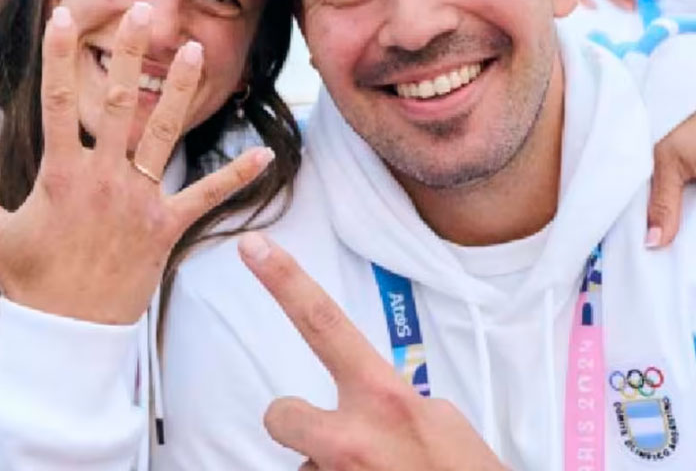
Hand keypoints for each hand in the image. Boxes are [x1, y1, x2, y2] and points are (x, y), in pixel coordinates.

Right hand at [0, 3, 272, 324]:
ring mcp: (139, 202)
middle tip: (144, 9)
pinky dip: (236, 177)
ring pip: (163, 135)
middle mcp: (103, 179)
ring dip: (181, 91)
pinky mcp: (166, 228)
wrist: (69, 335)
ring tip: (198, 49)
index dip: (59, 55)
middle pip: (118, 103)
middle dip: (129, 53)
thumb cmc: (30, 281)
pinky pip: (206, 198)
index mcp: (61, 175)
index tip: (66, 12)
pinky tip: (265, 154)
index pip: (56, 102)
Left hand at [237, 232, 505, 470]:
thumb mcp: (441, 425)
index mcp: (387, 400)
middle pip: (282, 413)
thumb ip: (394, 404)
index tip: (253, 246)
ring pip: (305, 466)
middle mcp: (352, 438)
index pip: (325, 324)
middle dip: (294, 422)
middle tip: (334, 441)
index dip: (285, 280)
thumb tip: (365, 404)